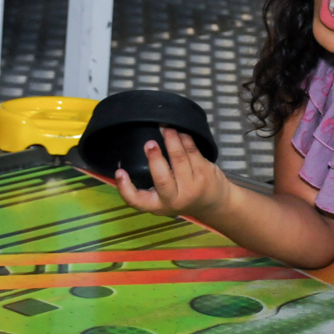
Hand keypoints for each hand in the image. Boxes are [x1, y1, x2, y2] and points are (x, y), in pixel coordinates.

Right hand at [113, 127, 230, 219]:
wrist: (214, 203)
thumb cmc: (181, 196)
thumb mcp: (163, 197)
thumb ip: (149, 182)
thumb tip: (123, 160)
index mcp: (159, 205)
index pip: (137, 201)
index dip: (125, 188)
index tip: (119, 172)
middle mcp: (174, 199)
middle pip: (162, 179)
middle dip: (155, 159)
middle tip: (149, 143)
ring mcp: (191, 186)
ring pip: (179, 159)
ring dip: (171, 140)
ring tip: (165, 127)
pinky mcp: (204, 173)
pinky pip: (192, 152)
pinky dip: (185, 139)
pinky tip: (180, 132)